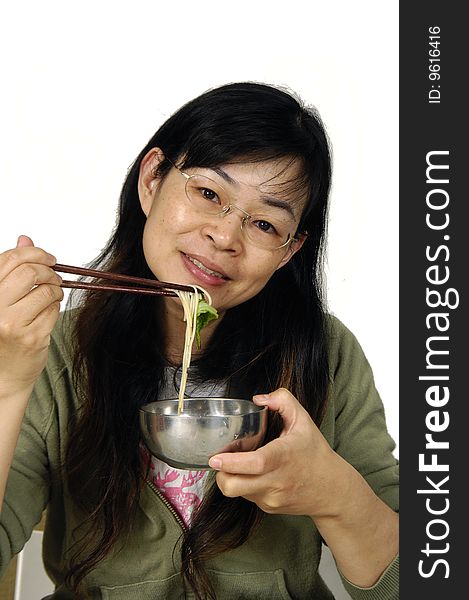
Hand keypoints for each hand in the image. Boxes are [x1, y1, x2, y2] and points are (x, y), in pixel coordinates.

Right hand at [0, 235, 63, 396]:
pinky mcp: (32, 337)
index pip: (10, 260)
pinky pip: (54, 310)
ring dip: (55, 289)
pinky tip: (48, 312)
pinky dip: (56, 307)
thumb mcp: (1, 298)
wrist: (2, 375)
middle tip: (54, 275)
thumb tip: (25, 239)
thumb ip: (12, 269)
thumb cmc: (1, 335)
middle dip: (48, 270)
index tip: (47, 257)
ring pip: (46, 290)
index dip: (34, 253)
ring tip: (52, 296)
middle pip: (30, 272)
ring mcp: (12, 324)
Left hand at [209, 388, 352, 518]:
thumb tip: (259, 399)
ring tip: (239, 464)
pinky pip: (247, 497)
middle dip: (220, 474)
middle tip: (220, 460)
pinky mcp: (269, 508)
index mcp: (283, 457)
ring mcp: (271, 498)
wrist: (332, 490)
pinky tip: (255, 474)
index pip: (255, 463)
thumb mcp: (303, 420)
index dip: (231, 462)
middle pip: (234, 486)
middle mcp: (275, 481)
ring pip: (237, 492)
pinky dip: (244, 485)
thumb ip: (282, 400)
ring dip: (231, 478)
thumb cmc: (315, 452)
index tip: (216, 457)